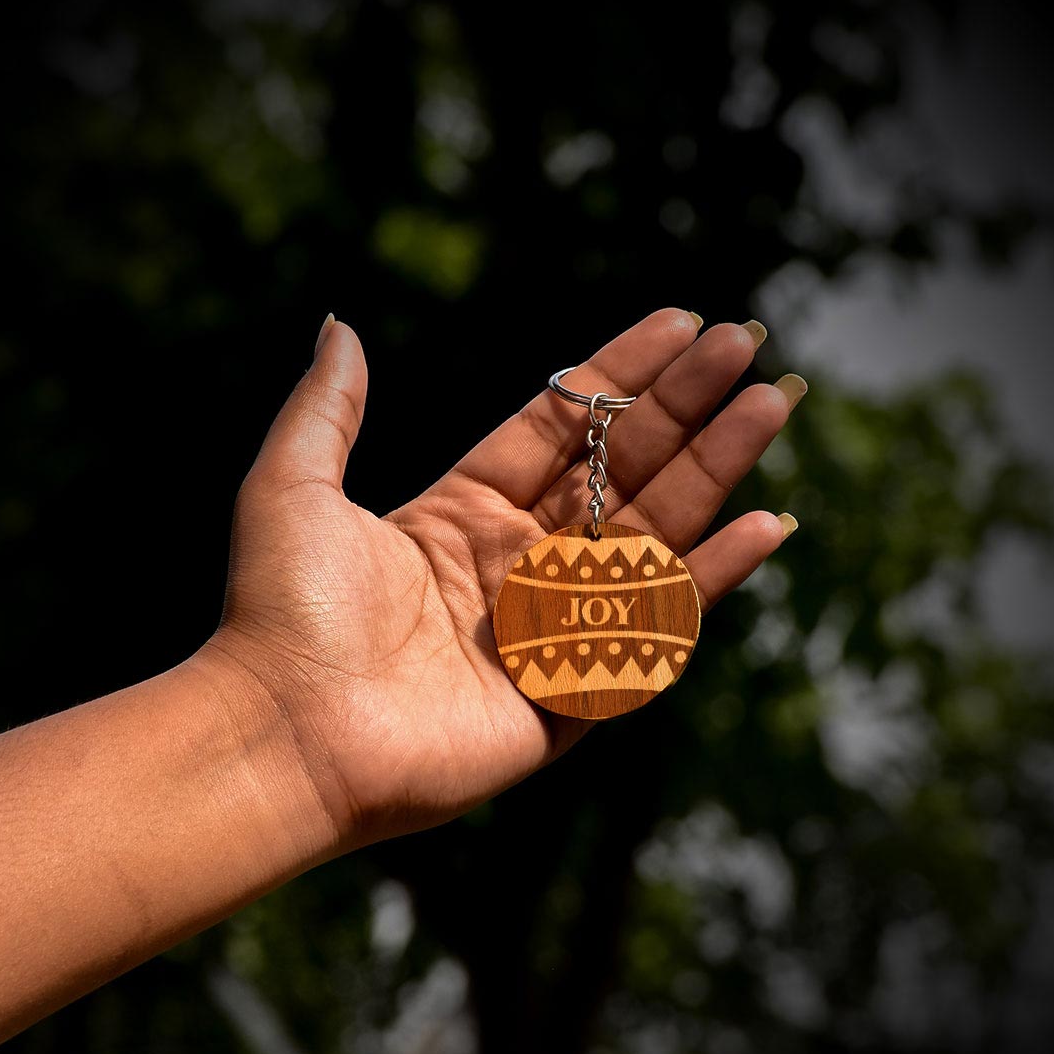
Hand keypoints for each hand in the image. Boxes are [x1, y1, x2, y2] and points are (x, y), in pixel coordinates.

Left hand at [205, 308, 801, 857]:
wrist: (287, 732)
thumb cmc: (282, 612)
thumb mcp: (292, 485)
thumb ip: (329, 406)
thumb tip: (338, 322)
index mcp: (459, 515)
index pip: (559, 429)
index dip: (619, 375)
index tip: (679, 323)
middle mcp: (514, 566)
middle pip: (618, 472)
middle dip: (684, 408)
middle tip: (748, 344)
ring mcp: (549, 628)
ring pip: (652, 534)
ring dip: (716, 470)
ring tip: (771, 404)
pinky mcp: (575, 694)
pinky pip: (655, 625)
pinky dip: (712, 578)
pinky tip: (765, 525)